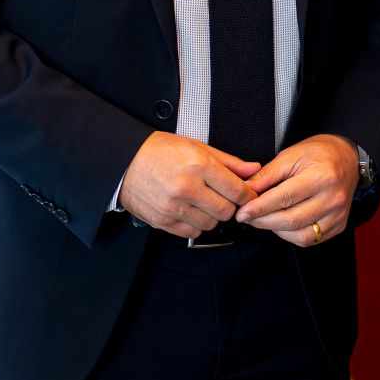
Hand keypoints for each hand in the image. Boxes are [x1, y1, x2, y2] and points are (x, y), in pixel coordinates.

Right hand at [118, 132, 260, 239]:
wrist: (125, 161)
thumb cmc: (159, 151)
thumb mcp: (197, 147)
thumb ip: (228, 162)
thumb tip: (253, 169)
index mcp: (199, 165)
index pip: (237, 190)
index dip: (247, 194)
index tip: (246, 194)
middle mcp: (187, 187)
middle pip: (226, 211)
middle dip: (229, 205)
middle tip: (222, 197)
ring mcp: (174, 207)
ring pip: (210, 224)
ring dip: (211, 216)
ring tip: (203, 202)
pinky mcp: (163, 221)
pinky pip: (192, 233)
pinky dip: (195, 225)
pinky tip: (190, 211)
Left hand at [237, 134, 357, 246]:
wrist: (347, 158)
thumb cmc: (318, 153)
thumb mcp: (290, 155)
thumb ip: (267, 175)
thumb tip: (246, 191)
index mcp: (322, 177)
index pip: (284, 198)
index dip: (259, 208)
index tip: (242, 212)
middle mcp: (333, 199)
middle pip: (291, 220)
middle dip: (263, 221)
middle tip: (247, 217)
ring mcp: (338, 215)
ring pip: (300, 235)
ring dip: (276, 230)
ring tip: (264, 218)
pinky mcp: (339, 225)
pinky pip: (310, 240)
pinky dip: (291, 235)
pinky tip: (282, 223)